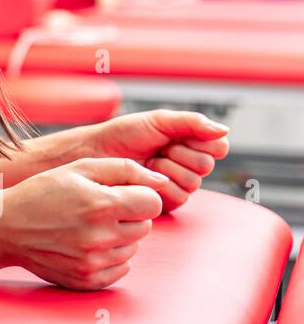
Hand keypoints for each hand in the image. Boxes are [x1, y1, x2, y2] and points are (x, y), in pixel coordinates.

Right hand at [0, 158, 167, 289]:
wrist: (6, 228)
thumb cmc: (42, 193)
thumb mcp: (78, 168)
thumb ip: (124, 169)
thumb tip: (161, 181)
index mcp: (102, 205)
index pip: (153, 203)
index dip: (138, 195)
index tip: (119, 194)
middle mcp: (101, 237)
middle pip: (146, 226)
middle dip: (128, 215)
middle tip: (98, 210)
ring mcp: (95, 262)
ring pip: (134, 248)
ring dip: (119, 237)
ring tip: (88, 227)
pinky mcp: (88, 280)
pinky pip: (122, 270)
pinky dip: (110, 258)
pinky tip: (86, 245)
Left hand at [76, 109, 229, 211]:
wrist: (97, 153)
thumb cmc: (124, 134)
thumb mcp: (159, 121)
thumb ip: (192, 123)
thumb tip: (224, 130)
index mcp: (191, 143)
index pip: (218, 147)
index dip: (198, 141)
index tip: (174, 136)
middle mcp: (189, 165)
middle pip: (206, 165)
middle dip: (178, 154)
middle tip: (157, 149)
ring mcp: (179, 184)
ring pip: (193, 182)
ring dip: (166, 169)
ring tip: (148, 162)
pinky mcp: (166, 202)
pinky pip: (179, 197)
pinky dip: (160, 185)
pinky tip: (146, 177)